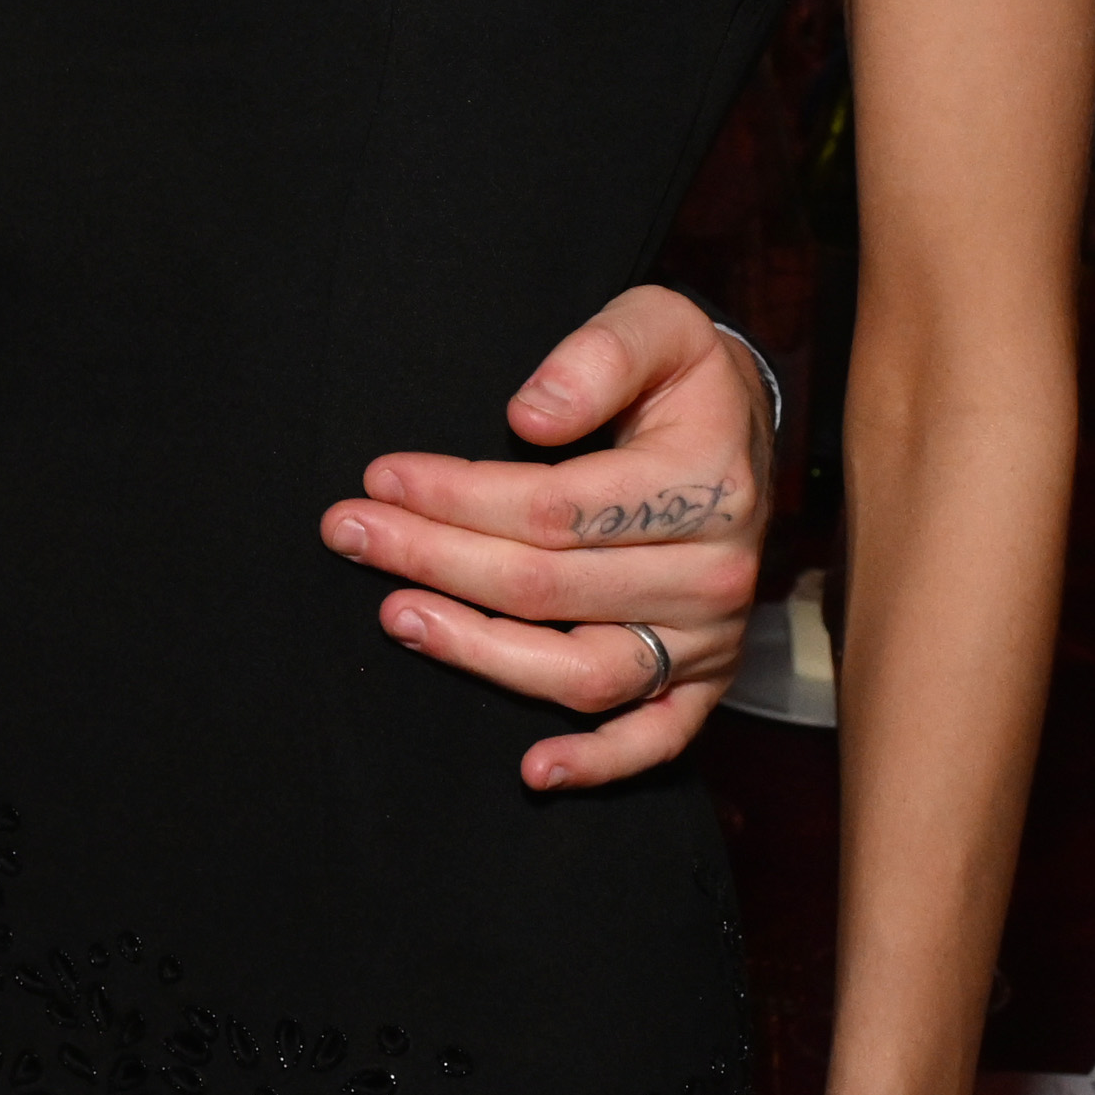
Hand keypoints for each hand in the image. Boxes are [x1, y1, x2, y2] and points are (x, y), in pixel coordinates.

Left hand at [321, 285, 773, 790]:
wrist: (745, 432)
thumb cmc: (680, 376)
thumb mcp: (657, 323)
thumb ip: (598, 353)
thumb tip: (529, 413)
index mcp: (704, 483)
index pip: (555, 508)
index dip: (457, 495)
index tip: (380, 476)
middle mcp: (714, 571)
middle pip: (549, 586)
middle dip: (434, 560)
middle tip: (349, 533)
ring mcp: (710, 636)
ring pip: (584, 669)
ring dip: (480, 654)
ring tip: (394, 616)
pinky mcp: (704, 681)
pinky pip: (656, 738)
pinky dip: (598, 763)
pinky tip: (531, 771)